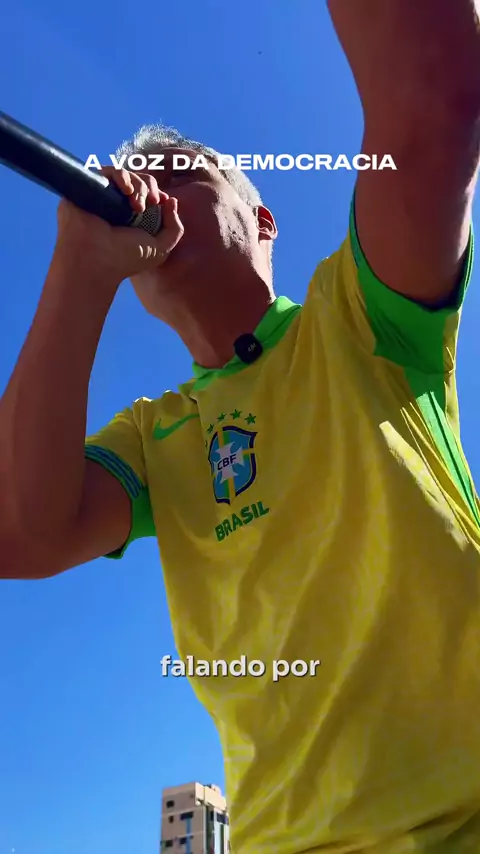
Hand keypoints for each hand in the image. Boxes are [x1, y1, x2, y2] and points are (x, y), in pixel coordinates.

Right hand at [53, 167, 183, 288]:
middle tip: (152, 203)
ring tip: (137, 206)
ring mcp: (104, 196)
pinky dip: (122, 176)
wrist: (96, 258)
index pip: (149, 195)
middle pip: (140, 181)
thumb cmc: (126, 258)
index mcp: (134, 218)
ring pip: (127, 175)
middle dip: (150, 189)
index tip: (164, 202)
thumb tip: (171, 201)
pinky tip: (127, 191)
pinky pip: (108, 171)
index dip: (158, 194)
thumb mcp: (160, 249)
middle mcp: (118, 206)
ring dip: (139, 186)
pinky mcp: (90, 188)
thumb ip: (174, 228)